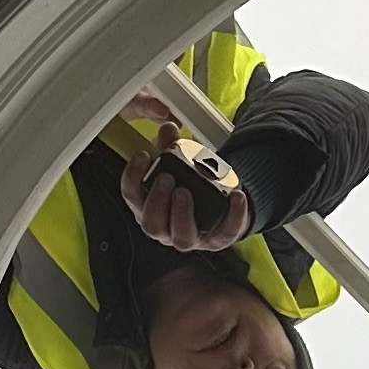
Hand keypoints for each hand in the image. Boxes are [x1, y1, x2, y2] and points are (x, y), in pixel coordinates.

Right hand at [113, 93, 250, 251]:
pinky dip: (233, 214)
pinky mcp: (218, 239)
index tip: (143, 155)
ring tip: (185, 191)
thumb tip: (168, 128)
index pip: (132, 197)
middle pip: (152, 224)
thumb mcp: (178, 166)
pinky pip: (226, 232)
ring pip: (181, 238)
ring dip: (181, 214)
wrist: (220, 208)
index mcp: (149, 208)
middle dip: (156, 201)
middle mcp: (166, 228)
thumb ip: (170, 147)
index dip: (133, 177)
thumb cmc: (190, 189)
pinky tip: (236, 196)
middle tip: (166, 178)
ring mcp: (192, 237)